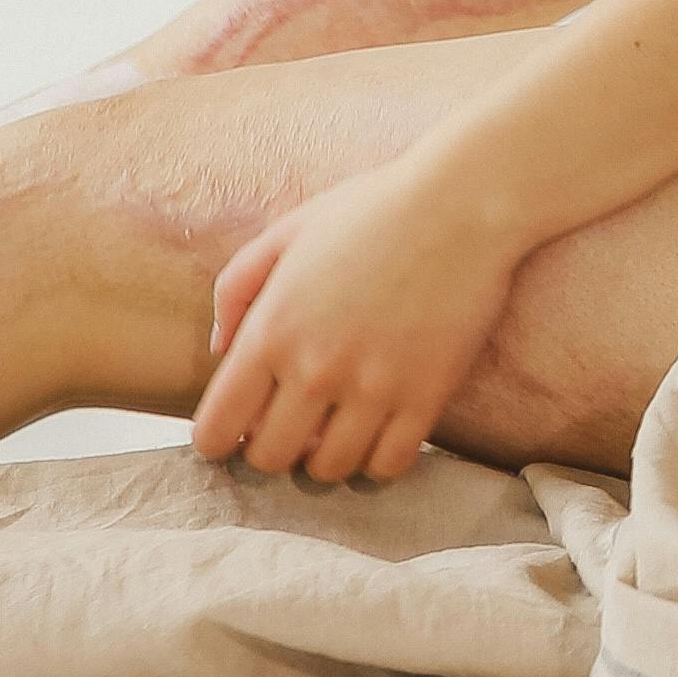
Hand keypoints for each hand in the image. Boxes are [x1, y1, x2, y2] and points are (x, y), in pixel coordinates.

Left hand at [192, 158, 520, 489]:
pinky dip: (376, 461)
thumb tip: (218, 351)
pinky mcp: (426, 398)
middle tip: (288, 427)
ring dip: (323, 459)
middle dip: (269, 450)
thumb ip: (234, 291)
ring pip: (328, 472)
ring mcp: (373, 389)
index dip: (216, 438)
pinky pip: (388, 465)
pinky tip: (377, 433)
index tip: (235, 429)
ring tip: (334, 429)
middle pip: (269, 460)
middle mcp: (315, 370)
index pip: (217, 428)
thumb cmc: (371, 210)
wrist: (461, 204)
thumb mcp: (285, 233)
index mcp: (271, 331)